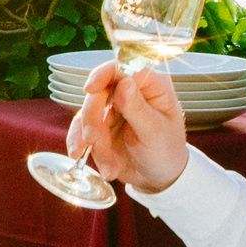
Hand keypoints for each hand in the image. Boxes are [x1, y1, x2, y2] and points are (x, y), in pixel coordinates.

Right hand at [68, 63, 191, 195]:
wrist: (159, 178)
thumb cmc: (167, 152)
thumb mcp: (155, 133)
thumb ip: (138, 109)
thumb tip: (124, 83)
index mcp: (150, 86)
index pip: (123, 68)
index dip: (103, 74)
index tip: (89, 89)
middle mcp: (129, 92)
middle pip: (98, 91)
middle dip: (93, 119)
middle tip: (94, 141)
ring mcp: (112, 108)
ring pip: (87, 113)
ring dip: (91, 140)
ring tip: (107, 166)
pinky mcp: (100, 125)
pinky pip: (80, 128)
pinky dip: (79, 144)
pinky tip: (79, 156)